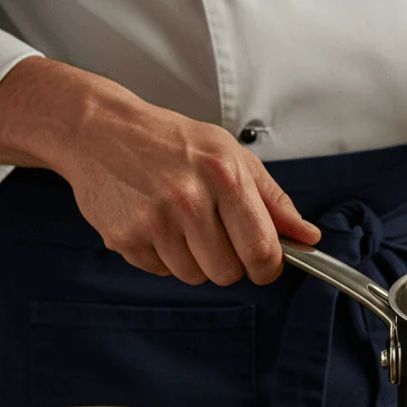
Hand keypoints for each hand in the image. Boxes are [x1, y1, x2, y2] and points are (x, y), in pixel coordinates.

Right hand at [65, 96, 319, 284]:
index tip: (264, 264)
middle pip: (228, 273)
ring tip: (181, 223)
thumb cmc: (172, 142)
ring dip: (195, 260)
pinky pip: (161, 271)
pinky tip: (155, 223)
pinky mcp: (125, 238)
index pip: (262, 251)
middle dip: (230, 263)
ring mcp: (154, 221)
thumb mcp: (231, 156)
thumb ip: (273, 201)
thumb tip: (308, 237)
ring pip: (194, 276)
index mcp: (225, 177)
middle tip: (217, 236)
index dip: (268, 268)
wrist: (98, 130)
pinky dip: (163, 256)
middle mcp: (189, 200)